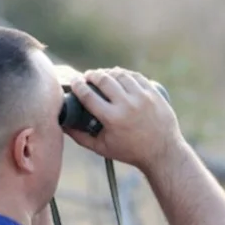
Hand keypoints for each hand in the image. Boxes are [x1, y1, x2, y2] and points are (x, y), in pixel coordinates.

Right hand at [66, 67, 183, 170]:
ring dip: (108, 72)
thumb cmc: (129, 152)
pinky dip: (124, 73)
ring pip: (120, 75)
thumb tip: (62, 125)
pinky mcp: (154, 93)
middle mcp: (127, 105)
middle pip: (104, 80)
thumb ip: (79, 137)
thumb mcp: (101, 148)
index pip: (88, 95)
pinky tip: (118, 74)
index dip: (78, 85)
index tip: (73, 81)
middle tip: (87, 76)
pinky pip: (136, 76)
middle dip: (92, 75)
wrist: (162, 151)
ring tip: (102, 74)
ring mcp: (142, 97)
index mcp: (112, 119)